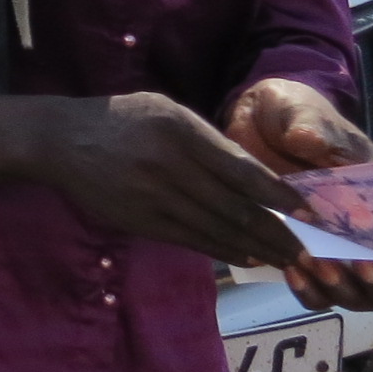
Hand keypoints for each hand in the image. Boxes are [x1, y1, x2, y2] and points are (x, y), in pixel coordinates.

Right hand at [26, 93, 304, 267]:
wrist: (63, 141)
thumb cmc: (125, 119)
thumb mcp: (168, 111)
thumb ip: (208, 140)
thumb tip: (255, 177)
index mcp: (181, 131)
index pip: (241, 170)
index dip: (278, 195)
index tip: (309, 211)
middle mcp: (169, 166)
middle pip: (235, 208)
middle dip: (277, 233)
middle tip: (310, 251)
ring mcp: (153, 197)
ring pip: (216, 230)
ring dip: (257, 248)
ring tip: (287, 260)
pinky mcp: (140, 221)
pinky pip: (191, 240)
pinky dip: (224, 251)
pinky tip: (247, 257)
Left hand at [225, 79, 372, 323]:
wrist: (256, 121)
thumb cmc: (297, 115)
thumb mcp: (307, 114)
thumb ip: (316, 129)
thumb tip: (311, 141)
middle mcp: (367, 235)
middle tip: (357, 264)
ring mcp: (334, 248)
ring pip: (352, 295)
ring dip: (339, 288)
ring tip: (313, 262)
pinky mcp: (301, 252)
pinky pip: (312, 290)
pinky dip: (306, 289)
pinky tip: (290, 268)